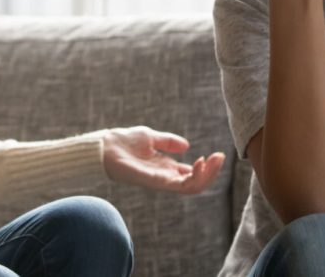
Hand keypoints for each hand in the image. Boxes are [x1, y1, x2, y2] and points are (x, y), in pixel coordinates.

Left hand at [102, 126, 224, 193]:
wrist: (104, 146)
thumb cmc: (122, 142)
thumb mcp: (150, 137)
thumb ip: (168, 142)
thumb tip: (187, 146)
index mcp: (165, 168)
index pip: (192, 174)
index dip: (207, 167)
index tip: (218, 155)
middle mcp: (165, 177)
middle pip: (195, 183)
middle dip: (212, 172)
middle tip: (221, 157)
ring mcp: (160, 181)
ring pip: (191, 187)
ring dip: (207, 176)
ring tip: (213, 160)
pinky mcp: (154, 182)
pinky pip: (178, 185)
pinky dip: (193, 177)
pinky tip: (199, 163)